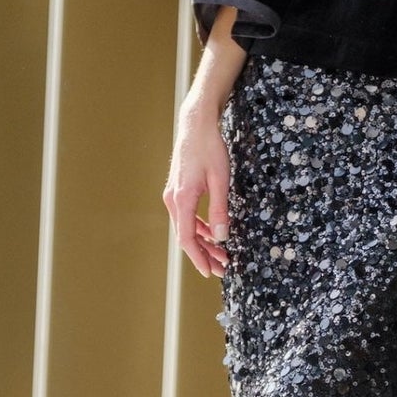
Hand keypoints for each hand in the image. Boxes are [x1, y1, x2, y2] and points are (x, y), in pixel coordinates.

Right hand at [163, 95, 231, 277]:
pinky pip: (187, 216)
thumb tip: (222, 236)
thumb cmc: (209, 148)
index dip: (198, 258)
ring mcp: (173, 195)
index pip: (187, 238)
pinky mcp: (178, 190)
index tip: (210, 272)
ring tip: (222, 254)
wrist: (196, 125)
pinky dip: (200, 227)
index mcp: (182, 199)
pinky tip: (213, 233)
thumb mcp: (221, 180)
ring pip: (187, 227)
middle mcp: (173, 200)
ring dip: (204, 242)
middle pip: (187, 236)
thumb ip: (220, 209)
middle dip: (205, 254)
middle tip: (223, 268)